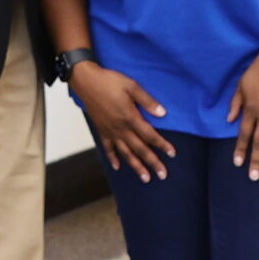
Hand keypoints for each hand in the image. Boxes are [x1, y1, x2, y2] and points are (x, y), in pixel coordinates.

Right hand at [72, 63, 174, 178]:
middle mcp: (121, 128)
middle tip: (163, 175)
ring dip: (136, 166)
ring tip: (145, 178)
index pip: (150, 135)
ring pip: (125, 153)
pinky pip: (108, 148)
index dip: (162, 144)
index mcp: (130, 117)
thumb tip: (162, 113)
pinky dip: (113, 158)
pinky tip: (118, 167)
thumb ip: (147, 101)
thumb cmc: (109, 81)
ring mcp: (110, 131)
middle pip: (140, 149)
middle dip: (152, 162)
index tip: (172, 154)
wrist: (86, 81)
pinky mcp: (101, 130)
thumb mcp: (131, 86)